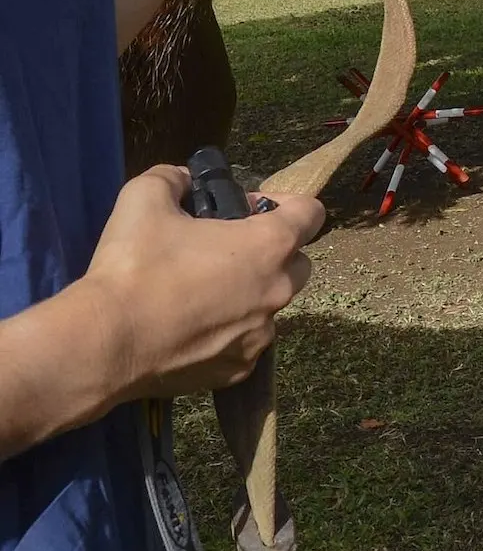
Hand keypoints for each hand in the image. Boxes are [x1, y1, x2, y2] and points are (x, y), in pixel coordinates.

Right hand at [84, 166, 325, 398]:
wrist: (104, 344)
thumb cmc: (134, 266)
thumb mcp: (145, 199)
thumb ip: (171, 179)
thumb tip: (181, 179)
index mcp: (270, 246)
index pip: (311, 213)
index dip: (286, 203)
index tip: (251, 208)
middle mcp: (277, 291)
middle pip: (297, 263)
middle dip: (273, 252)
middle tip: (226, 250)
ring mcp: (260, 335)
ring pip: (270, 307)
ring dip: (250, 296)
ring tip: (202, 293)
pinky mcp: (237, 370)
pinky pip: (245, 344)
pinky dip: (228, 334)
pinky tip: (191, 330)